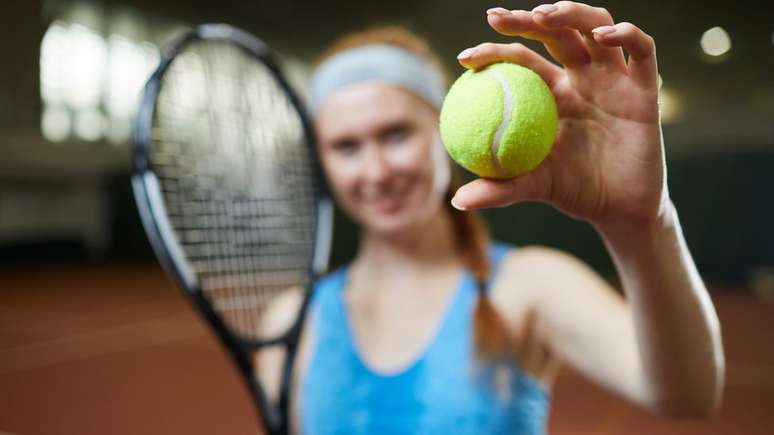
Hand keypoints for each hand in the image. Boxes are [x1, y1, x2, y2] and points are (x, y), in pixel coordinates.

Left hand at [451, 2, 669, 227]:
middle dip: (527, 18)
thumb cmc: (573, 191)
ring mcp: (613, 79)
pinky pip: (642, 51)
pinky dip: (627, 34)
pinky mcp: (645, 89)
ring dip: (573, 13)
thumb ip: (498, 189)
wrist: (620, 210)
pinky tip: (604, 36)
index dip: (494, 51)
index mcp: (551, 93)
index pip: (521, 59)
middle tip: (496, 17)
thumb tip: (457, 201)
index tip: (464, 58)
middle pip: (556, 32)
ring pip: (596, 27)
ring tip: (546, 15)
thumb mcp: (532, 187)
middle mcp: (582, 77)